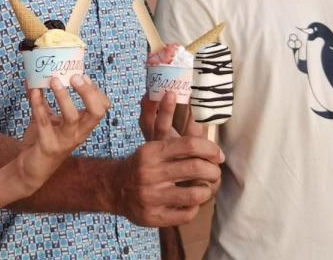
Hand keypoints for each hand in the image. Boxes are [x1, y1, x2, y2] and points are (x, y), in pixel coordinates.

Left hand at [13, 74, 110, 195]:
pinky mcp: (48, 146)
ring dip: (64, 97)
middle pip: (96, 112)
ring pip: (72, 117)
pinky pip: (44, 122)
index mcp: (83, 126)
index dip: (96, 91)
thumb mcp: (46, 118)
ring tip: (54, 80)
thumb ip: (43, 100)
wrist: (30, 169)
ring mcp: (64, 141)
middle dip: (88, 92)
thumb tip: (34, 77)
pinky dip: (39, 105)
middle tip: (75, 77)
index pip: (101, 108)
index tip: (82, 76)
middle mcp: (78, 134)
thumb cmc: (43, 141)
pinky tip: (34, 92)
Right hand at [119, 91, 223, 226]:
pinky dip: (194, 207)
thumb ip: (174, 133)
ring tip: (206, 188)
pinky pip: (186, 214)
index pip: (190, 144)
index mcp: (151, 151)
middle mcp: (150, 173)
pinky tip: (191, 202)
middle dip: (213, 170)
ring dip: (207, 190)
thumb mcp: (153, 144)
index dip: (210, 148)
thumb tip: (197, 116)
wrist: (115, 188)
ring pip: (195, 194)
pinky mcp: (153, 216)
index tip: (218, 154)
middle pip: (196, 168)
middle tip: (215, 171)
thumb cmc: (142, 164)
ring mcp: (151, 196)